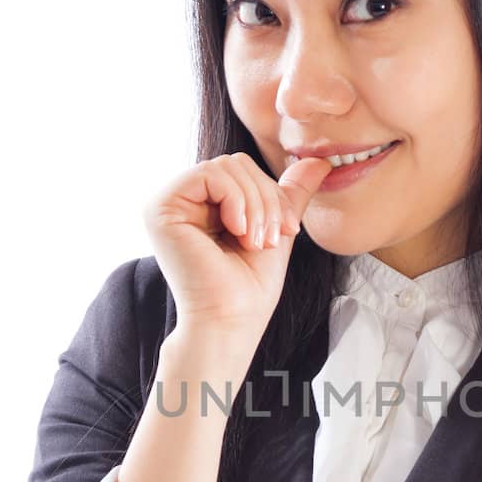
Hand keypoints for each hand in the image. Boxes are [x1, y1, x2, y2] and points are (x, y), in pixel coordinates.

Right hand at [143, 149, 331, 341]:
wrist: (231, 319)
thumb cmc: (251, 287)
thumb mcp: (277, 229)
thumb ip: (290, 194)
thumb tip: (321, 161)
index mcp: (203, 204)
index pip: (242, 169)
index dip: (272, 193)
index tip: (288, 230)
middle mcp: (181, 201)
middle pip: (235, 163)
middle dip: (265, 198)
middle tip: (269, 239)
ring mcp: (167, 204)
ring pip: (225, 166)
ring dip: (254, 204)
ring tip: (253, 241)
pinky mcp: (160, 208)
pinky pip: (209, 174)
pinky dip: (236, 200)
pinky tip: (237, 232)